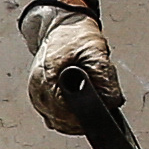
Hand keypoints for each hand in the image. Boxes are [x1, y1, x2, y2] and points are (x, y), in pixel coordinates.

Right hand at [23, 1, 116, 132]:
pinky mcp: (40, 96)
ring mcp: (36, 95)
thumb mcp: (96, 52)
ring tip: (88, 99)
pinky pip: (55, 116)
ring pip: (58, 122)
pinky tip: (79, 102)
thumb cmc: (75, 36)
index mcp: (47, 79)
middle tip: (97, 102)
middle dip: (83, 117)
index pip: (65, 115)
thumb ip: (105, 78)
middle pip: (62, 122)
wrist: (63, 25)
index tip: (100, 112)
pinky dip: (69, 114)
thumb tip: (112, 102)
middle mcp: (37, 90)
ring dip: (75, 118)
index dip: (85, 117)